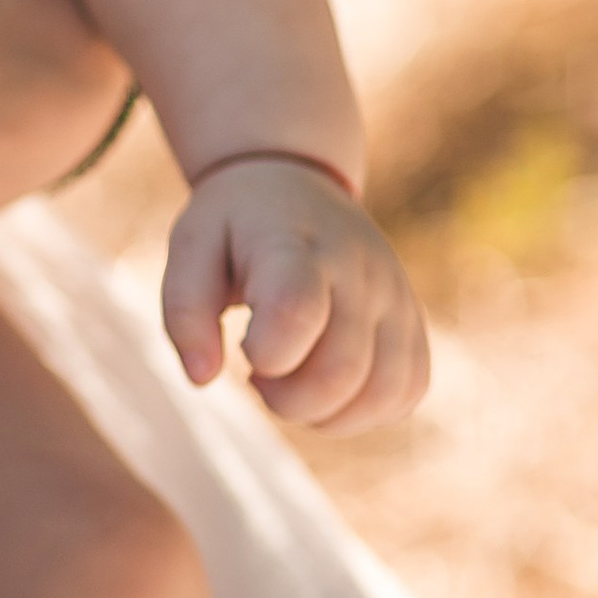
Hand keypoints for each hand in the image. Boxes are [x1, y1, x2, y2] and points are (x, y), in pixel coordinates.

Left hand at [160, 158, 429, 428]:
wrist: (298, 185)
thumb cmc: (235, 226)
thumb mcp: (191, 246)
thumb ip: (185, 312)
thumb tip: (202, 378)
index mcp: (294, 244)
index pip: (297, 310)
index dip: (266, 353)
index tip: (246, 348)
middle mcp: (358, 270)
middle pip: (341, 371)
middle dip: (287, 400)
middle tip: (260, 375)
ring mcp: (394, 296)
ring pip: (382, 392)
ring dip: (326, 413)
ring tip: (294, 381)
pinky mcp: (412, 322)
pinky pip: (406, 391)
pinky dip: (362, 411)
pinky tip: (327, 386)